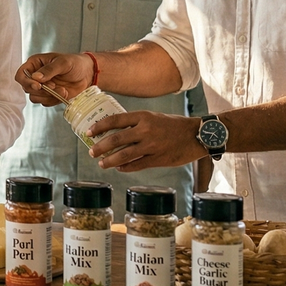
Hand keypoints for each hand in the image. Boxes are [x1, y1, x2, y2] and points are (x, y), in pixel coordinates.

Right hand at [16, 52, 93, 103]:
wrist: (87, 74)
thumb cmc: (75, 63)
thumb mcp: (63, 63)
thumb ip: (49, 70)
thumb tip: (36, 77)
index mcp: (35, 64)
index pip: (20, 75)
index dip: (26, 82)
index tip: (38, 85)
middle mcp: (35, 76)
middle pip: (27, 88)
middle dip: (41, 90)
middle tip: (54, 86)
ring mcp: (42, 87)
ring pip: (35, 97)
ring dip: (48, 96)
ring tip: (62, 90)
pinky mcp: (49, 96)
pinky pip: (45, 103)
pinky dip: (54, 100)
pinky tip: (64, 93)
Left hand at [87, 110, 206, 170]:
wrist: (197, 135)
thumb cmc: (174, 125)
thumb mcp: (153, 117)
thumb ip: (136, 123)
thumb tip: (116, 130)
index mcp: (143, 116)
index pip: (115, 120)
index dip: (99, 126)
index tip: (89, 132)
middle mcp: (145, 130)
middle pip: (116, 139)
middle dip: (100, 147)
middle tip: (91, 152)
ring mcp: (152, 146)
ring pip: (124, 155)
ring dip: (110, 160)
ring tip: (102, 163)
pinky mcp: (158, 159)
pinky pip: (137, 165)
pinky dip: (125, 167)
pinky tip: (119, 168)